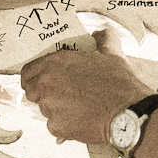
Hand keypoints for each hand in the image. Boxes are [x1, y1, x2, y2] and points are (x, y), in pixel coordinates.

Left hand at [20, 28, 153, 143]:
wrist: (130, 112)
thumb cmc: (120, 83)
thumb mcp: (111, 54)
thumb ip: (103, 40)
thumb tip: (102, 31)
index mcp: (56, 62)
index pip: (27, 71)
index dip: (33, 78)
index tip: (40, 83)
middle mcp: (47, 82)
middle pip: (31, 91)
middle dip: (43, 95)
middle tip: (63, 98)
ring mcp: (49, 105)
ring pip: (44, 110)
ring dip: (57, 111)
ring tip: (79, 109)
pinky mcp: (56, 126)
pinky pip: (54, 127)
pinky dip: (65, 127)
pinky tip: (81, 121)